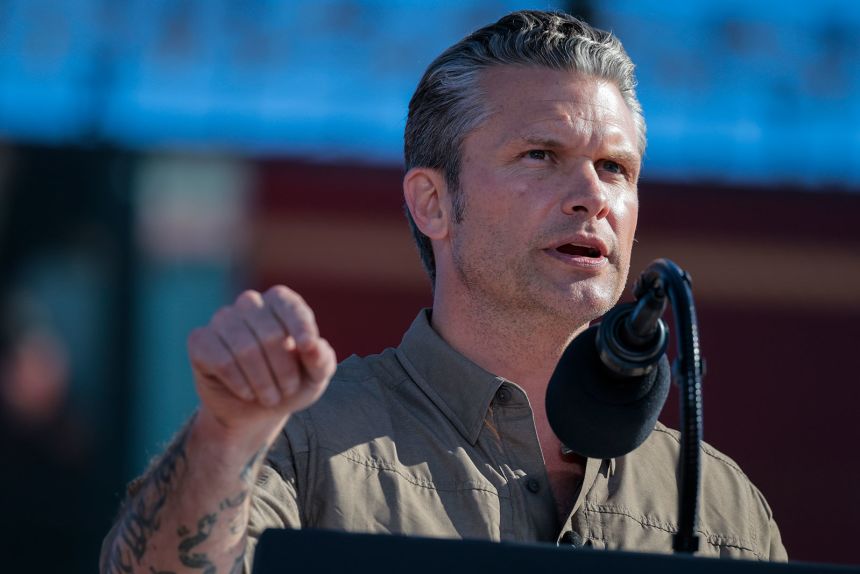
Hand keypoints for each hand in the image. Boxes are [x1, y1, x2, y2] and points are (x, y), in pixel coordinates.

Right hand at [187, 286, 335, 438]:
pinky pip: (221, 360)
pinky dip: (238, 382)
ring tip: (269, 397)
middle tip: (287, 391)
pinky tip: (246, 393)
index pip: (289, 306)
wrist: (255, 410)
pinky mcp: (200, 340)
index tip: (307, 347)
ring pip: (245, 349)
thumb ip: (321, 359)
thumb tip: (313, 344)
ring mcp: (222, 319)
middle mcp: (249, 303)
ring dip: (262, 381)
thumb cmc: (290, 384)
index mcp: (280, 302)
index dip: (300, 325)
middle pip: (270, 334)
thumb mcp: (315, 376)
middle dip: (283, 371)